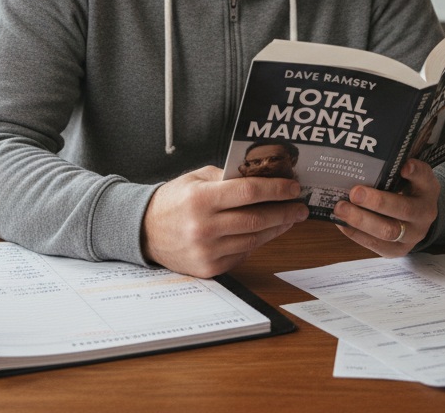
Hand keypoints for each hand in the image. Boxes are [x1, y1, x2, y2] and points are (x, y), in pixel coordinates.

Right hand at [142, 165, 310, 277]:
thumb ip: (228, 178)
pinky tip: (267, 231)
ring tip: (289, 218)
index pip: (248, 192)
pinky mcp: (209, 268)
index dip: (276, 189)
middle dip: (284, 211)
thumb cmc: (173, 200)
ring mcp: (206, 251)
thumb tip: (264, 176)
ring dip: (277, 228)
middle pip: (256, 219)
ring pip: (254, 239)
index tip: (294, 187)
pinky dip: (258, 242)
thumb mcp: (196, 179)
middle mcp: (203, 227)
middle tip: (300, 206)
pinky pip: (243, 253)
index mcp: (200, 199)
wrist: (144, 230)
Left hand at [332, 158, 439, 255]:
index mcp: (428, 190)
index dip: (415, 173)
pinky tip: (341, 222)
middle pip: (403, 209)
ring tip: (340, 209)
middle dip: (377, 202)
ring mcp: (412, 236)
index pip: (425, 178)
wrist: (414, 220)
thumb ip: (396, 166)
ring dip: (361, 220)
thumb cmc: (405, 191)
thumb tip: (373, 158)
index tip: (403, 167)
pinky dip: (355, 233)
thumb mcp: (408, 176)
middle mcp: (425, 214)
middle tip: (354, 193)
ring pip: (387, 232)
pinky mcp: (396, 251)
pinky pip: (375, 245)